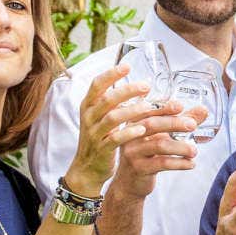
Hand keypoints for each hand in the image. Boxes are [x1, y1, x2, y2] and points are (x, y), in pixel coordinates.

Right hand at [64, 65, 161, 196]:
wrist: (87, 169)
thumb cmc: (99, 138)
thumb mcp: (100, 117)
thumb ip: (112, 102)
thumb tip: (136, 84)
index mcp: (88, 106)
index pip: (96, 85)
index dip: (111, 74)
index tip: (127, 66)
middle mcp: (89, 117)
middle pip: (106, 99)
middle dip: (127, 91)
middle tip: (146, 86)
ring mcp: (94, 134)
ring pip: (112, 118)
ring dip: (131, 111)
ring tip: (148, 106)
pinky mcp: (101, 149)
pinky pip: (114, 139)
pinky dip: (128, 133)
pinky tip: (141, 129)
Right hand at [110, 104, 207, 198]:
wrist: (130, 182)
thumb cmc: (149, 153)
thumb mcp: (163, 136)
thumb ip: (182, 122)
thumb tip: (203, 109)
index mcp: (135, 122)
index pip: (148, 110)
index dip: (164, 107)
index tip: (181, 106)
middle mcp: (130, 135)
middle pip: (152, 124)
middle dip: (174, 123)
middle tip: (193, 125)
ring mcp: (133, 152)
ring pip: (158, 145)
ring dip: (180, 147)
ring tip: (194, 151)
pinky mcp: (139, 168)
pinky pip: (161, 163)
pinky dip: (179, 163)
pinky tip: (191, 164)